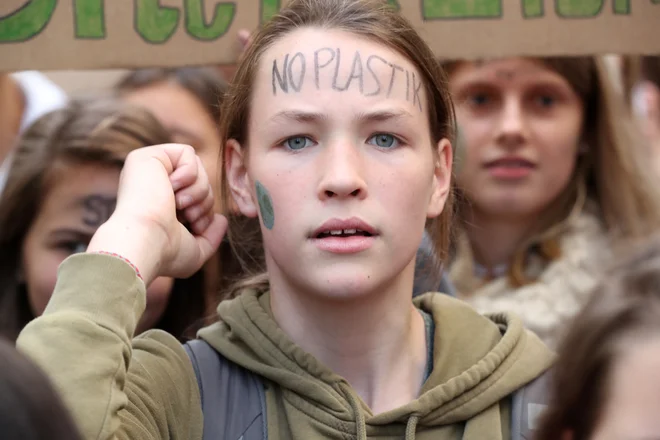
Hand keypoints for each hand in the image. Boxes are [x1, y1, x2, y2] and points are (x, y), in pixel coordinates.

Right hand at [88, 144, 226, 284]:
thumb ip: (211, 237)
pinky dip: (189, 173)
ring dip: (198, 190)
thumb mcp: (195, 251)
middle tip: (189, 217)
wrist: (146, 242)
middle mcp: (151, 187)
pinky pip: (187, 152)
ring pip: (197, 167)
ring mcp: (147, 171)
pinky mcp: (146, 156)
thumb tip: (222, 219)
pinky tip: (170, 189)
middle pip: (201, 181)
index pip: (197, 198)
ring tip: (179, 205)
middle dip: (205, 201)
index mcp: (159, 206)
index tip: (196, 227)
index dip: (206, 211)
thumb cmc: (166, 252)